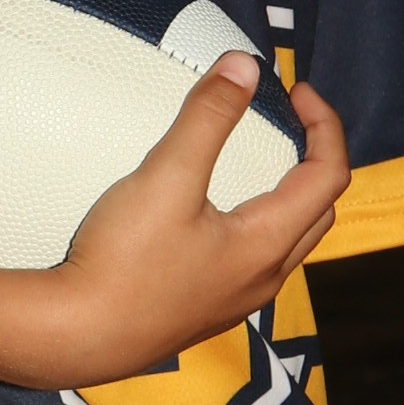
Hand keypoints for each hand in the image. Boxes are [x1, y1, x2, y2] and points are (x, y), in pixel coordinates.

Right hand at [7, 56, 349, 388]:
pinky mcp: (207, 310)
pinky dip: (259, 223)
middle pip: (318, 210)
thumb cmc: (121, 264)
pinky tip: (219, 213)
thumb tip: (244, 68)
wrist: (75, 336)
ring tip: (261, 161)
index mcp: (266, 245)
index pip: (328, 175)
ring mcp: (236, 301)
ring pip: (289, 241)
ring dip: (289, 195)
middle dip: (314, 158)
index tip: (297, 91)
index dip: (324, 125)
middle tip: (290, 122)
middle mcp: (263, 279)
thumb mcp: (166, 176)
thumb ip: (208, 117)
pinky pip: (256, 261)